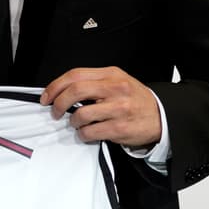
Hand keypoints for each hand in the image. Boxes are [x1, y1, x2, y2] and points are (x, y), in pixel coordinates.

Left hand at [40, 67, 160, 147]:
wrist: (162, 116)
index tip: (47, 96)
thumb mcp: (117, 81)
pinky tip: (87, 133)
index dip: (56, 86)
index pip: (75, 75)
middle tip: (54, 112)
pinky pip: (91, 132)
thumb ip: (94, 82)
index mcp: (111, 74)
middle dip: (58, 103)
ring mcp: (118, 108)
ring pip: (81, 114)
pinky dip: (83, 134)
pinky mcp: (120, 128)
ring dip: (73, 122)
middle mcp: (115, 88)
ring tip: (76, 124)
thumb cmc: (135, 99)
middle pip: (75, 91)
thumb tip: (63, 90)